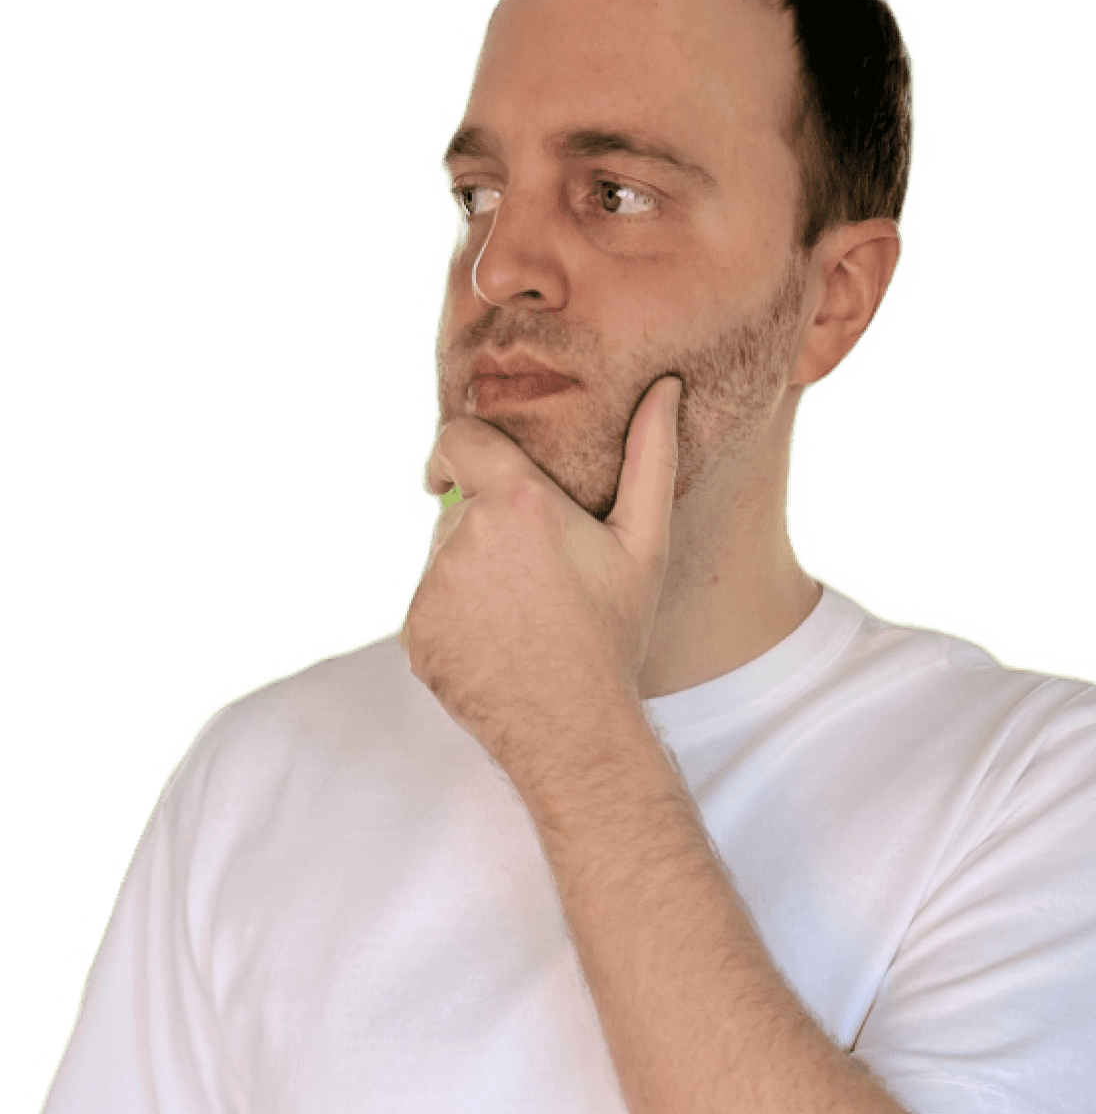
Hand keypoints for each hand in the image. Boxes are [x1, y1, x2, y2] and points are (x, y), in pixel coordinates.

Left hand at [400, 375, 681, 774]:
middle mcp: (465, 535)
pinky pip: (428, 611)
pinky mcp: (414, 634)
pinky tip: (498, 648)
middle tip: (535, 579)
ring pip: (443, 564)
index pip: (458, 439)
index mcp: (518, 501)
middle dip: (485, 531)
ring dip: (471, 580)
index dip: (458, 449)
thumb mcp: (644, 545)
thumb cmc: (614, 634)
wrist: (574, 727)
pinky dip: (454, 625)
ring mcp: (433, 588)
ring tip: (521, 620)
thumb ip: (650, 456)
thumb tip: (664, 386)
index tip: (462, 468)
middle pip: (457, 511)